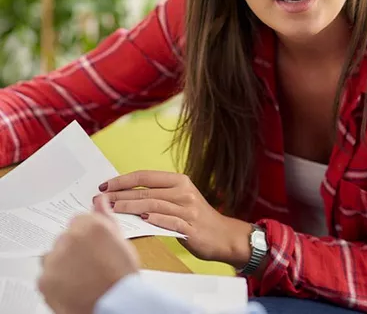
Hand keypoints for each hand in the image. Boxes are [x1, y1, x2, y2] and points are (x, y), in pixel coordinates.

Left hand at [38, 195, 139, 313]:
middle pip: (66, 237)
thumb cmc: (121, 275)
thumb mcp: (121, 240)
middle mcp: (70, 238)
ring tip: (82, 276)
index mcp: (91, 225)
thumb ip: (106, 216)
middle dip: (75, 248)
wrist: (115, 304)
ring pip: (55, 255)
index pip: (80, 220)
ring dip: (64, 262)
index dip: (89, 235)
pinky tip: (73, 285)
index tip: (95, 246)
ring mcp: (55, 259)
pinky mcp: (45, 279)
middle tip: (90, 263)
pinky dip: (56, 280)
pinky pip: (47, 274)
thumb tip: (101, 199)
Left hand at [98, 170, 252, 267]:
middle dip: (120, 194)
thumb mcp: (179, 200)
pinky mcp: (190, 227)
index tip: (104, 185)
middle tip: (100, 199)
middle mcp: (184, 192)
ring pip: (154, 204)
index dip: (123, 180)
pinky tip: (141, 220)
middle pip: (146, 190)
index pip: (146, 176)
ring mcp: (188, 209)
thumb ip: (157, 196)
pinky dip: (155, 220)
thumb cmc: (195, 218)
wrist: (222, 235)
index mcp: (180, 181)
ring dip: (130, 206)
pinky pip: (169, 221)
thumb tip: (124, 195)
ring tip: (112, 210)